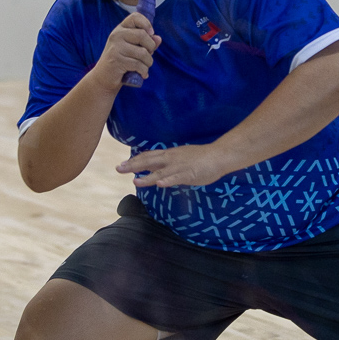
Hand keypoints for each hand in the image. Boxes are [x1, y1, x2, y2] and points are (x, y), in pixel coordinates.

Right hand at [92, 13, 161, 90]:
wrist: (103, 78)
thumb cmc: (120, 62)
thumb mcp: (133, 50)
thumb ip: (146, 43)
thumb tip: (158, 38)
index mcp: (120, 29)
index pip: (135, 17)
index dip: (146, 23)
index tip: (150, 33)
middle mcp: (116, 36)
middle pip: (142, 35)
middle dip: (151, 48)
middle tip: (147, 56)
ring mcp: (115, 48)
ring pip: (143, 52)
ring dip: (148, 63)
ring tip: (144, 68)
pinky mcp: (116, 61)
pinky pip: (138, 65)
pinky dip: (144, 71)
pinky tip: (141, 74)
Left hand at [118, 143, 234, 187]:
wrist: (219, 155)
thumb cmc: (203, 158)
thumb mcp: (182, 158)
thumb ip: (170, 165)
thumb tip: (159, 172)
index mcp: (170, 155)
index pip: (149, 156)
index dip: (135, 160)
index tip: (123, 164)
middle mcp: (172, 159)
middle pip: (149, 161)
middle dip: (133, 166)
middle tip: (119, 169)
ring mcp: (180, 166)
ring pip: (161, 172)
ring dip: (147, 177)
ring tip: (136, 181)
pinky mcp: (190, 174)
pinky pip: (177, 178)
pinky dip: (168, 181)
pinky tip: (160, 184)